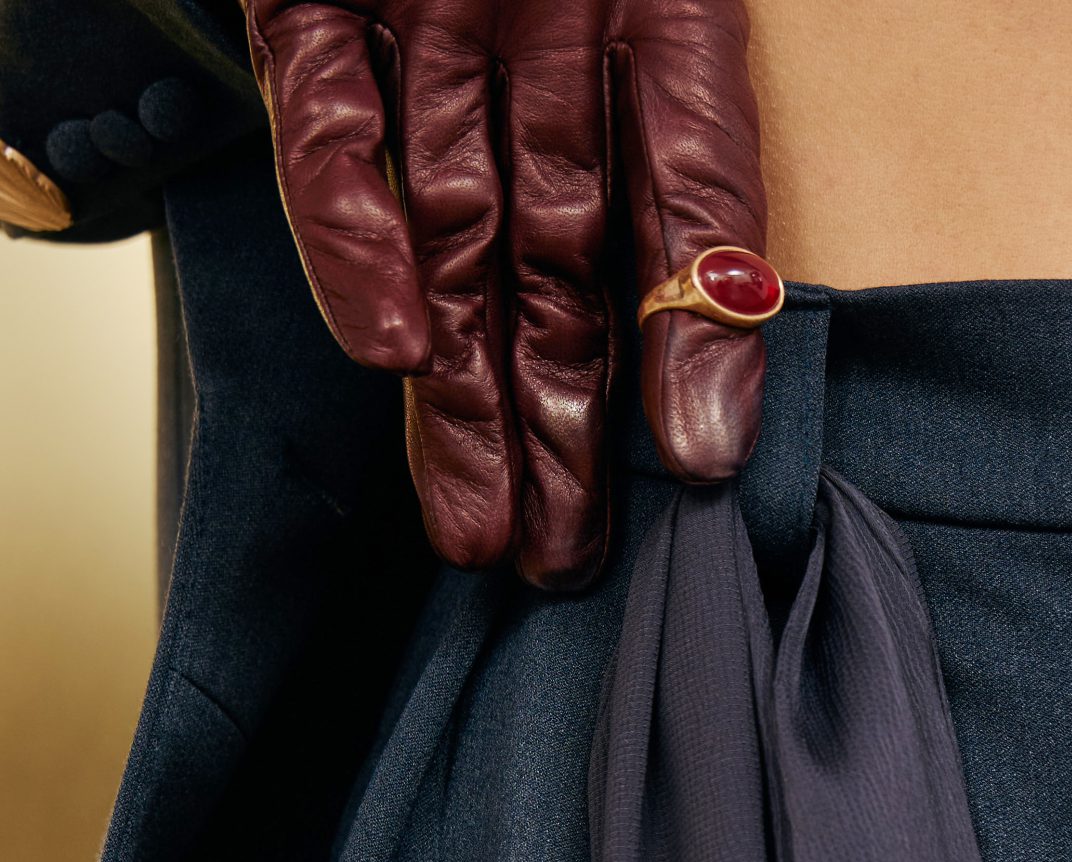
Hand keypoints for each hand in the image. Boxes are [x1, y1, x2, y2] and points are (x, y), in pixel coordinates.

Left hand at [243, 0, 770, 587]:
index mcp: (638, 24)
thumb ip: (700, 156)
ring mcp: (415, 32)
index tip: (696, 472)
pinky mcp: (297, 7)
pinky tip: (390, 352)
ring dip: (456, 394)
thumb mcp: (674, 0)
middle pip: (547, 264)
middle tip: (556, 561)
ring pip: (442, 237)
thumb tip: (739, 319)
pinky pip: (321, 126)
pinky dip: (348, 239)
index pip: (673, 209)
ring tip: (473, 528)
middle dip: (552, 422)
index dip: (687, 340)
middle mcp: (531, 46)